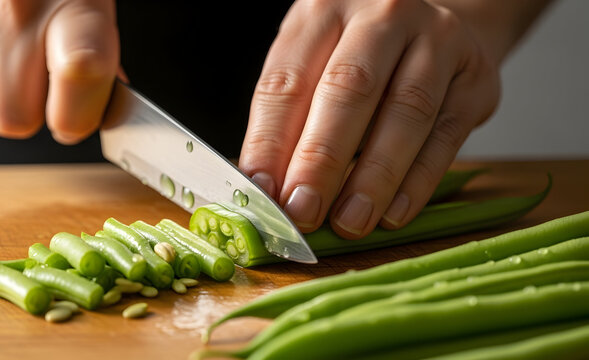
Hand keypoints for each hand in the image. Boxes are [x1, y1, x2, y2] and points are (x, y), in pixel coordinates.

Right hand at [0, 0, 119, 143]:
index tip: (76, 119)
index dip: (77, 115)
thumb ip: (100, 70)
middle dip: (30, 112)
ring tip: (10, 58)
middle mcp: (15, 11)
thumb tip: (96, 115)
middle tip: (41, 81)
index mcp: (74, 9)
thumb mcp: (95, 17)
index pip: (80, 73)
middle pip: (14, 118)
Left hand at [239, 0, 500, 238]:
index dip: (270, 142)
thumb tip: (267, 190)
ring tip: (349, 221)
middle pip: (348, 89)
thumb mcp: (314, 67)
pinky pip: (446, 134)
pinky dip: (418, 180)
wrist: (436, 32)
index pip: (287, 81)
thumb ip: (291, 121)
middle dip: (321, 159)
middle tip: (303, 212)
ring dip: (373, 177)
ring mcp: (437, 39)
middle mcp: (382, 15)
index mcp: (323, 9)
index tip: (261, 194)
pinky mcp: (475, 77)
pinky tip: (394, 213)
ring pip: (406, 111)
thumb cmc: (360, 58)